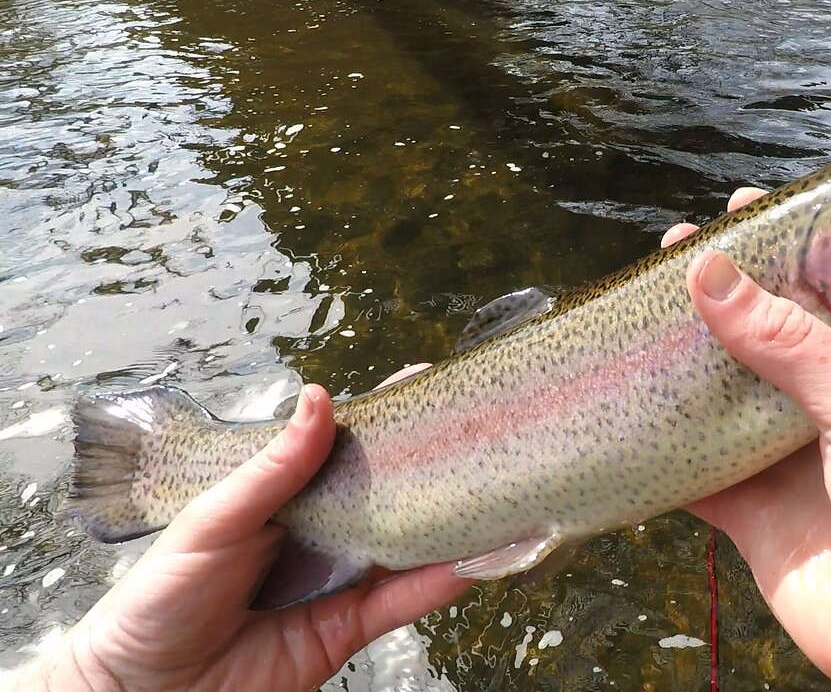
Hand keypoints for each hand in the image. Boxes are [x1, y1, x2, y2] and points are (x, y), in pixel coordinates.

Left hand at [28, 369, 470, 691]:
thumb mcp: (212, 521)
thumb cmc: (158, 601)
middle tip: (472, 436)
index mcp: (280, 496)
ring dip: (445, 524)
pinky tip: (467, 562)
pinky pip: (400, 602)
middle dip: (426, 467)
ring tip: (488, 495)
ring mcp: (336, 580)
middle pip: (382, 493)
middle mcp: (316, 533)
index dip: (380, 419)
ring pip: (404, 545)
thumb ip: (273, 468)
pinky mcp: (347, 629)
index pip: (339, 448)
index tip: (420, 386)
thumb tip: (319, 400)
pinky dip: (436, 584)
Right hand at [674, 189, 830, 690]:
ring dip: (678, 370)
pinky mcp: (753, 518)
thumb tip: (717, 280)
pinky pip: (693, 478)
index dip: (776, 256)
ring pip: (717, 404)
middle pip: (757, 343)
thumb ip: (797, 347)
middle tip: (666, 259)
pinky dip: (657, 452)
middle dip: (713, 304)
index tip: (731, 216)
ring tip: (633, 321)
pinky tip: (624, 421)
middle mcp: (827, 411)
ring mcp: (786, 464)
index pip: (817, 295)